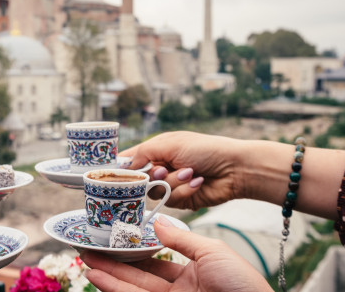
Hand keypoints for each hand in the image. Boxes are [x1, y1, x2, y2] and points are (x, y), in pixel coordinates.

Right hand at [82, 215, 270, 291]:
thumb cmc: (242, 283)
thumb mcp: (211, 251)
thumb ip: (180, 239)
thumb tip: (156, 221)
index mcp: (194, 270)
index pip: (158, 257)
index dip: (136, 248)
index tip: (116, 237)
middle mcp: (179, 287)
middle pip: (139, 273)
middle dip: (114, 261)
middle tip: (91, 248)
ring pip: (132, 286)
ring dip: (108, 275)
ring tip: (85, 261)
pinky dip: (114, 288)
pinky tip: (97, 278)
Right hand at [120, 132, 244, 209]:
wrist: (234, 169)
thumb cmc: (204, 149)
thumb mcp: (170, 143)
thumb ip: (144, 152)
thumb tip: (126, 166)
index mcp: (156, 149)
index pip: (129, 158)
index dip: (119, 167)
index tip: (109, 173)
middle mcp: (160, 167)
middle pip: (138, 180)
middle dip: (153, 175)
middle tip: (163, 169)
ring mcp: (169, 184)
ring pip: (154, 192)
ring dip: (173, 182)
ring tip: (190, 172)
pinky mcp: (181, 199)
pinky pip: (171, 200)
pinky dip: (184, 190)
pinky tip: (197, 181)